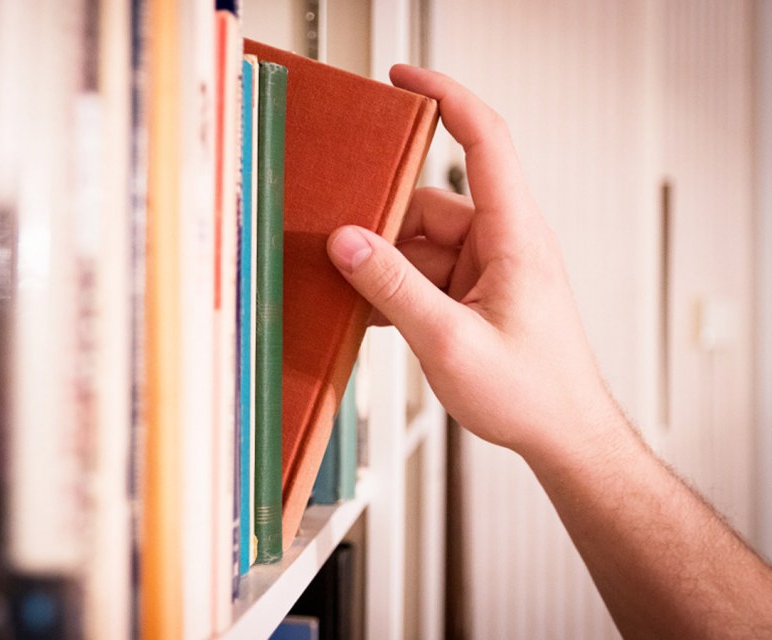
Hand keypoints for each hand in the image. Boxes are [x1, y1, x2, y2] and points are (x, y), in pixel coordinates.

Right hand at [327, 65, 619, 460]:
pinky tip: (373, 313)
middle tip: (341, 243)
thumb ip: (393, 287)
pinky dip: (396, 287)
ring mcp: (487, 268)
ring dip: (385, 266)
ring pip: (418, 242)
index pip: (483, 141)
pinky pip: (424, 273)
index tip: (403, 78)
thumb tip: (347, 241)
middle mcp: (501, 242)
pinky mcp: (474, 292)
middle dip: (383, 223)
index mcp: (513, 236)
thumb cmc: (531, 393)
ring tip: (355, 295)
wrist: (562, 436)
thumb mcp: (448, 341)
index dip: (444, 98)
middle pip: (428, 202)